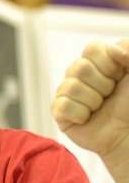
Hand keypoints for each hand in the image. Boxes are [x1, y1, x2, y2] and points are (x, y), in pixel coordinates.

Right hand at [52, 40, 128, 158]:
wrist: (128, 133)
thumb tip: (111, 49)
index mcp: (98, 61)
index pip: (92, 49)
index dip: (108, 64)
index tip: (119, 76)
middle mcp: (79, 75)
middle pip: (79, 67)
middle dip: (102, 84)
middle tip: (110, 94)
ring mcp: (67, 93)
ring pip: (71, 87)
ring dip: (93, 101)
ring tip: (100, 108)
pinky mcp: (60, 112)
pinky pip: (63, 106)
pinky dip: (80, 114)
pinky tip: (88, 118)